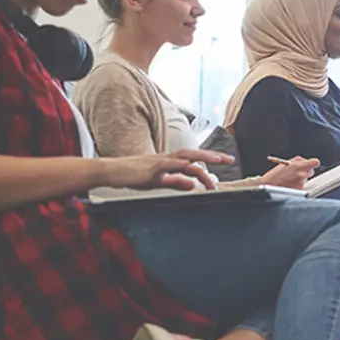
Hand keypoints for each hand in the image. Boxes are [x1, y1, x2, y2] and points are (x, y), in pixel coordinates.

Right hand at [100, 149, 230, 190]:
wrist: (110, 172)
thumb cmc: (132, 176)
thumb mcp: (157, 181)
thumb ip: (175, 182)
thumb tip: (192, 186)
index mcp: (169, 162)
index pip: (193, 159)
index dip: (209, 161)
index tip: (224, 163)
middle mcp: (167, 158)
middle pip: (193, 154)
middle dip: (212, 156)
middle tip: (229, 159)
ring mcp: (158, 161)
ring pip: (184, 156)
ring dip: (202, 157)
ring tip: (217, 160)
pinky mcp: (150, 168)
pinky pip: (167, 164)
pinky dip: (179, 164)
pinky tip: (190, 166)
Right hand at [262, 157, 319, 189]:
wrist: (268, 186)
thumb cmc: (275, 174)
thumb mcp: (286, 163)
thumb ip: (297, 161)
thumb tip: (306, 161)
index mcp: (298, 165)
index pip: (314, 162)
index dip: (314, 163)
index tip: (314, 163)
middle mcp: (301, 173)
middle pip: (311, 171)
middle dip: (306, 171)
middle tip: (299, 172)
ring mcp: (301, 182)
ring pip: (306, 179)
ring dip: (301, 178)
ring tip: (290, 179)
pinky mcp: (300, 189)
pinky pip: (302, 185)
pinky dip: (298, 184)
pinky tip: (290, 184)